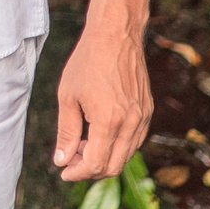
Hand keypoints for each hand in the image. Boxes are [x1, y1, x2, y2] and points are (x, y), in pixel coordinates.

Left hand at [52, 22, 151, 179]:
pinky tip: (99, 133)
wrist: (116, 35)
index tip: (64, 171)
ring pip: (125, 155)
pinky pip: (134, 140)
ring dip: (104, 158)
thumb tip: (62, 160)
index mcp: (109, 122)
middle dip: (90, 170)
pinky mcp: (147, 111)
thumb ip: (66, 132)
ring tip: (83, 142)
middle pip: (113, 166)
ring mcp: (143, 118)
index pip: (95, 164)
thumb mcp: (68, 96)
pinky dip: (117, 146)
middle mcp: (131, 124)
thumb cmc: (88, 62)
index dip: (77, 173)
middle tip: (71, 158)